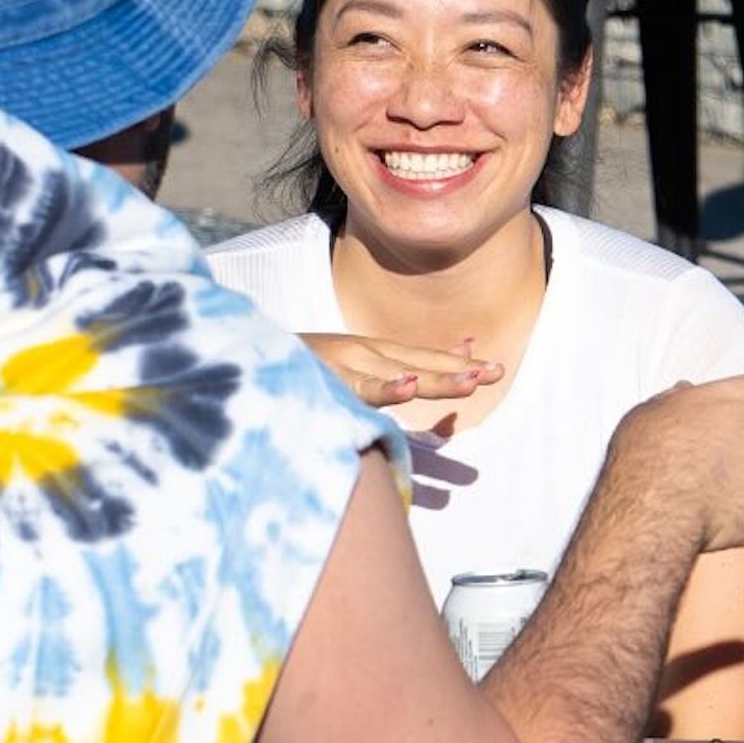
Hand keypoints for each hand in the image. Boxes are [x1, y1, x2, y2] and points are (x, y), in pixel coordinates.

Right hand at [300, 333, 502, 407]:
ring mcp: (344, 366)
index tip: (497, 370)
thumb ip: (399, 370)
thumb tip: (449, 358)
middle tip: (495, 373)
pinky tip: (407, 388)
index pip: (425, 357)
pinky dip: (384, 388)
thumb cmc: (303, 366)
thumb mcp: (352, 365)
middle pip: (419, 364)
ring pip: (396, 376)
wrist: (247, 356)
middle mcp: (363, 354)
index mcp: (374, 352)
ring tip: (470, 382)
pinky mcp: (324, 382)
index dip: (460, 363)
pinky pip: (357, 389)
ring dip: (434, 378)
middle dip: (457, 371)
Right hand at [603, 349, 743, 553]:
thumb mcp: (658, 411)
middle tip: (692, 469)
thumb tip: (689, 400)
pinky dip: (734, 521)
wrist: (655, 508)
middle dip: (734, 457)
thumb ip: (684, 403)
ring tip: (691, 495)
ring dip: (730, 489)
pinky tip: (706, 519)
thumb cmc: (647, 455)